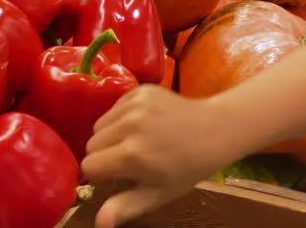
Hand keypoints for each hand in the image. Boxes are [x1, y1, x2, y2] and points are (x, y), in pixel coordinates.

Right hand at [81, 85, 242, 226]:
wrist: (215, 130)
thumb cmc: (186, 168)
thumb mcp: (157, 194)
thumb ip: (124, 207)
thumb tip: (99, 224)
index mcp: (132, 155)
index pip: (90, 166)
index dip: (101, 174)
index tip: (118, 175)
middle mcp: (130, 127)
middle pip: (91, 145)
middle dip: (104, 154)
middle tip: (129, 159)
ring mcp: (135, 105)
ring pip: (99, 125)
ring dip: (110, 135)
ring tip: (136, 140)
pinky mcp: (139, 90)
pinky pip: (113, 108)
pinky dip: (121, 118)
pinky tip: (142, 124)